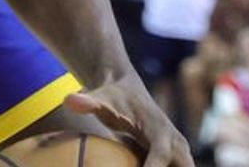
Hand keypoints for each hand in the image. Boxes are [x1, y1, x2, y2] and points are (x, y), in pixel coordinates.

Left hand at [67, 74, 191, 166]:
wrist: (127, 89)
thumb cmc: (112, 96)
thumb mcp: (99, 98)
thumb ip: (87, 101)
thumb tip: (69, 100)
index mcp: (160, 130)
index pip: (160, 156)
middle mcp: (176, 143)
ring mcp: (180, 153)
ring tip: (128, 165)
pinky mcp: (176, 160)